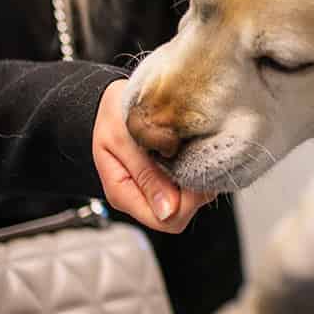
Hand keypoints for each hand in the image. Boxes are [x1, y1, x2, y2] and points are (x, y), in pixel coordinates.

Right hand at [92, 79, 208, 232]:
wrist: (117, 92)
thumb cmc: (115, 110)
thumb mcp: (123, 138)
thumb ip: (145, 174)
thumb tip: (167, 211)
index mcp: (122, 192)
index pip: (164, 220)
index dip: (186, 204)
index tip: (195, 174)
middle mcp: (140, 195)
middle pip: (179, 215)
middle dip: (194, 193)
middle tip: (198, 158)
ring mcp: (154, 187)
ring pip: (188, 202)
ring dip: (198, 179)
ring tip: (194, 150)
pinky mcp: (167, 177)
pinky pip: (190, 186)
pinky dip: (198, 170)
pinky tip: (194, 151)